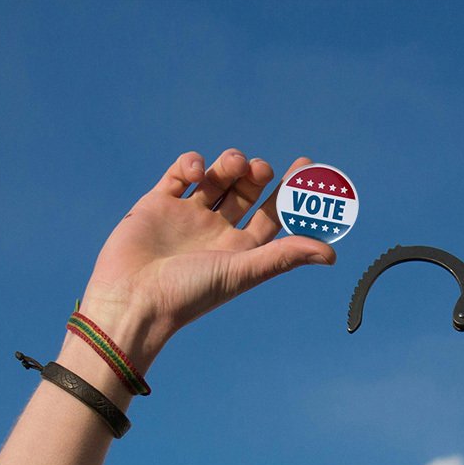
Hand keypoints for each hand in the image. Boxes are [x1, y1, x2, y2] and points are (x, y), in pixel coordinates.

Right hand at [75, 150, 335, 367]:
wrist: (132, 300)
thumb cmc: (189, 294)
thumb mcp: (242, 272)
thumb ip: (284, 256)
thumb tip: (331, 253)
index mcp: (241, 250)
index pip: (274, 215)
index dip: (292, 192)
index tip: (306, 165)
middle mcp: (216, 232)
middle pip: (246, 193)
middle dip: (258, 175)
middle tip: (263, 170)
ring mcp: (187, 216)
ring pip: (217, 179)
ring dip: (230, 164)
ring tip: (234, 166)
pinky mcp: (157, 204)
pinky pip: (180, 174)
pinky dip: (193, 164)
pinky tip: (198, 172)